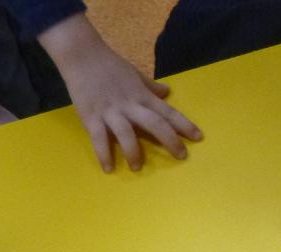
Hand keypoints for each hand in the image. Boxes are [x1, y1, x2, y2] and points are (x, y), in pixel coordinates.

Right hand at [40, 14, 201, 171]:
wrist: (81, 55)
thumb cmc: (109, 65)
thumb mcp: (134, 73)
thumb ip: (150, 86)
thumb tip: (167, 92)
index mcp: (142, 95)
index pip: (168, 111)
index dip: (184, 124)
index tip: (198, 137)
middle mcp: (130, 105)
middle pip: (155, 123)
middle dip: (170, 140)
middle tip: (181, 156)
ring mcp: (110, 112)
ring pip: (127, 133)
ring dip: (133, 151)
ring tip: (137, 167)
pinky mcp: (91, 117)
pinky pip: (99, 138)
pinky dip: (104, 154)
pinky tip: (108, 168)